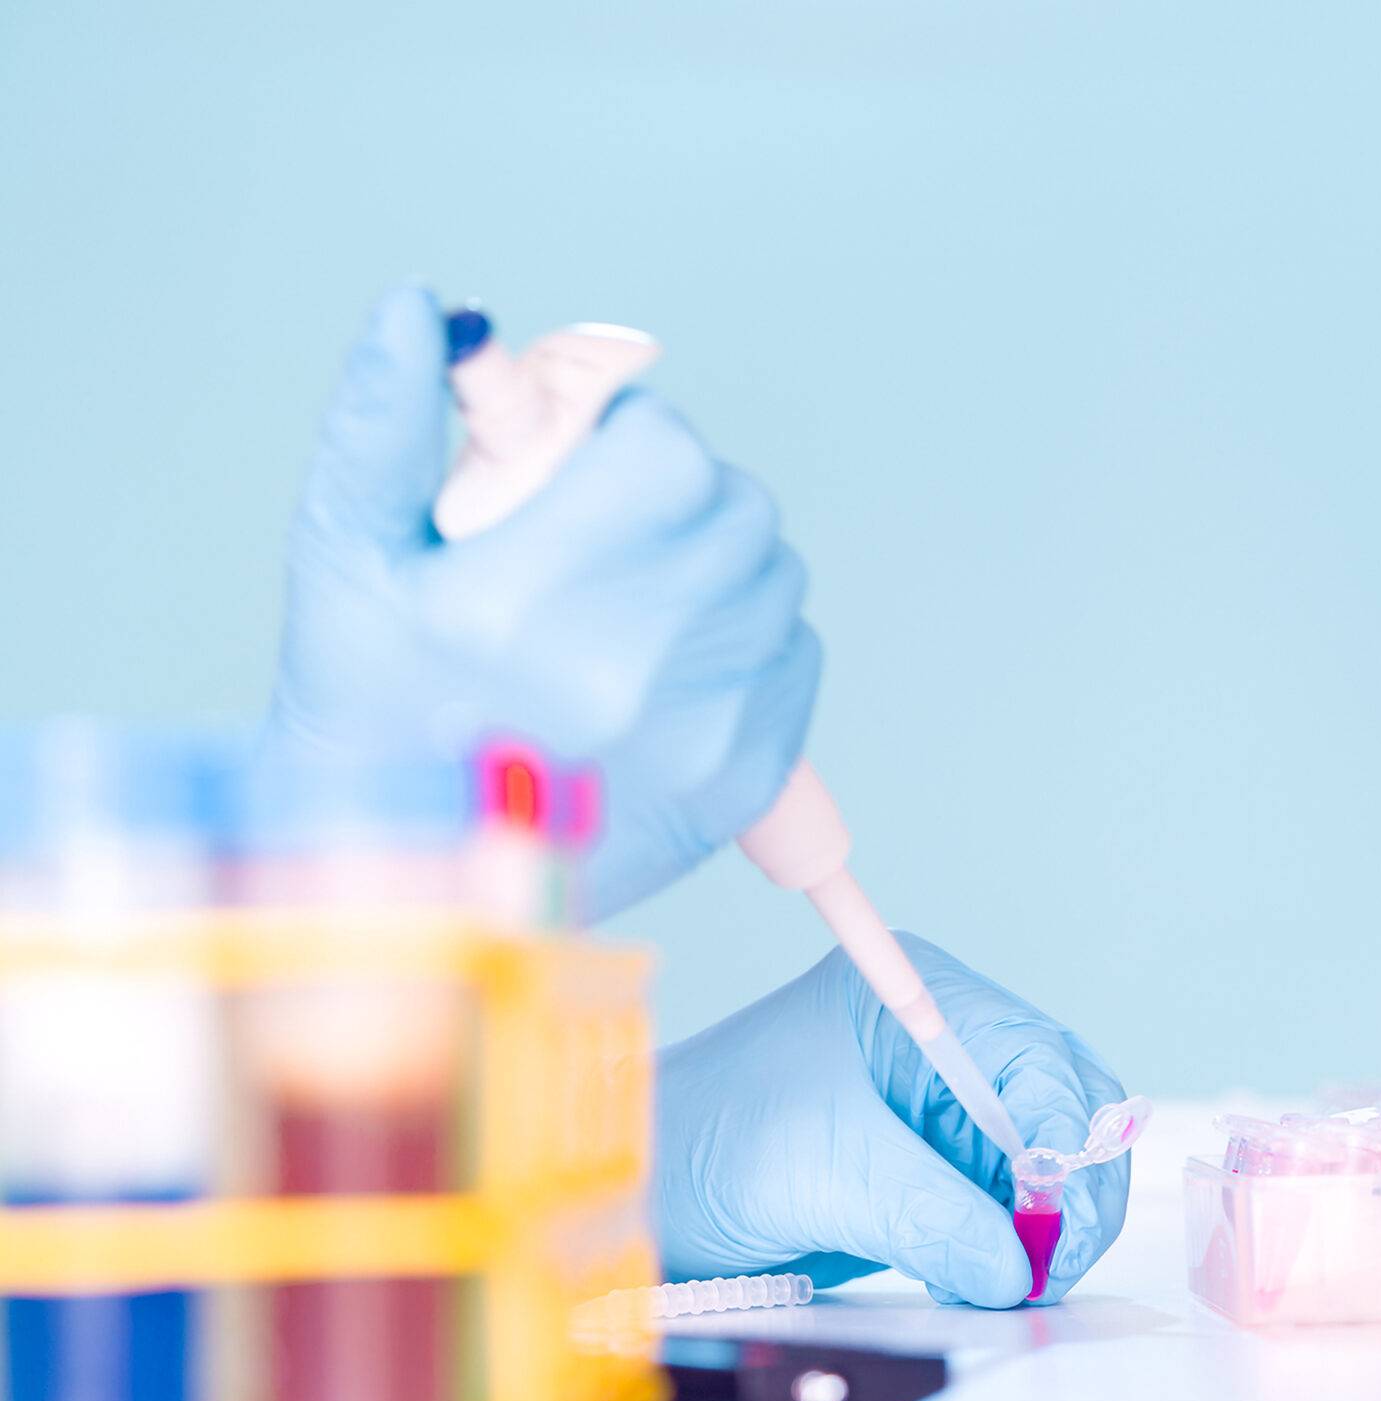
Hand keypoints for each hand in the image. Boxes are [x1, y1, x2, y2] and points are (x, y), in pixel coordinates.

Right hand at [266, 285, 819, 916]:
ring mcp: (701, 733)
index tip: (572, 478)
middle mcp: (631, 670)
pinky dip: (741, 641)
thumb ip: (384, 417)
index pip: (666, 450)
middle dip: (670, 500)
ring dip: (711, 565)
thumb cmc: (368, 699)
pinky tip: (658, 672)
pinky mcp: (748, 782)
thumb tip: (427, 307)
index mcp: (529, 600)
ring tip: (619, 611)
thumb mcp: (345, 551)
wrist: (411, 873)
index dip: (621, 445)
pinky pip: (795, 652)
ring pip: (772, 572)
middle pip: (734, 505)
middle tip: (594, 544)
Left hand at [654, 933, 1129, 1306]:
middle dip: (1069, 1186)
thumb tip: (1017, 1263)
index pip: (1037, 1057)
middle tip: (1055, 1262)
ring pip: (1042, 1166)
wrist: (637, 1197)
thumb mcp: (825, 1169)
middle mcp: (942, 1046)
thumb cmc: (704, 1140)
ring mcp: (938, 1111)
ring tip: (1018, 1280)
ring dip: (1043, 1226)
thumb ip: (932, 1212)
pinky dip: (1011, 1249)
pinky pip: (1003, 1210)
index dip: (1065, 1136)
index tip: (1059, 1216)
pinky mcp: (929, 1172)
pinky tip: (985, 1277)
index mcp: (918, 999)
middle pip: (1059, 1106)